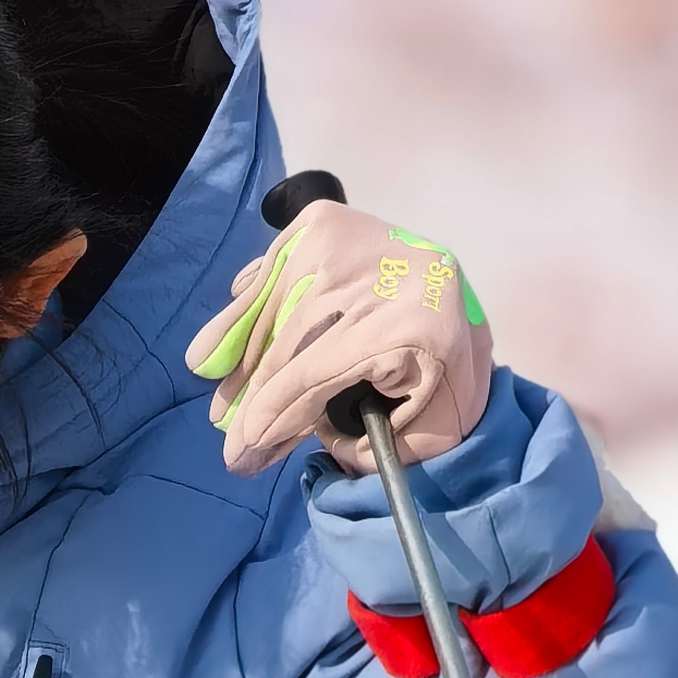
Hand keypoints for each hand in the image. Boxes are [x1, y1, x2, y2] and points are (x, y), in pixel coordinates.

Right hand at [186, 200, 491, 474]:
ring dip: (237, 363)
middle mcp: (378, 272)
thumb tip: (294, 438)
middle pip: (287, 343)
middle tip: (231, 448)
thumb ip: (374, 447)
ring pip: (270, 310)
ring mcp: (347, 239)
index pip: (317, 373)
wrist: (454, 296)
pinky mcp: (324, 222)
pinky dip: (242, 312)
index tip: (242, 455)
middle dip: (251, 401)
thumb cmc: (448, 372)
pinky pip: (266, 274)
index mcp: (415, 326)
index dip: (272, 416)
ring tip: (223, 407)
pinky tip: (223, 351)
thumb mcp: (434, 427)